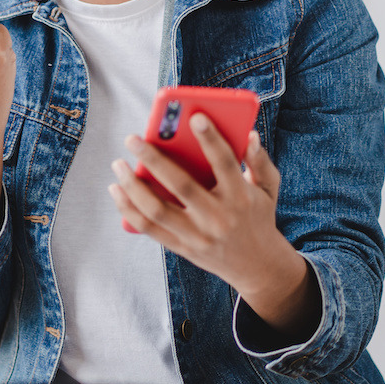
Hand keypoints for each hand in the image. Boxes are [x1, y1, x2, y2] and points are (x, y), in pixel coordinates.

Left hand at [107, 116, 317, 336]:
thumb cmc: (258, 216)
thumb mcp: (268, 189)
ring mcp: (197, 236)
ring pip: (157, 210)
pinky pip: (148, 228)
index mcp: (241, 197)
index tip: (194, 117)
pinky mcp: (181, 248)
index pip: (224, 164)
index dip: (211, 140)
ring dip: (132, 186)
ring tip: (118, 163)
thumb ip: (259, 161)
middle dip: (154, 160)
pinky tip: (116, 189)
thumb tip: (248, 134)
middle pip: (182, 186)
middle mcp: (218, 218)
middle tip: (132, 138)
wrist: (256, 266)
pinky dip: (128, 209)